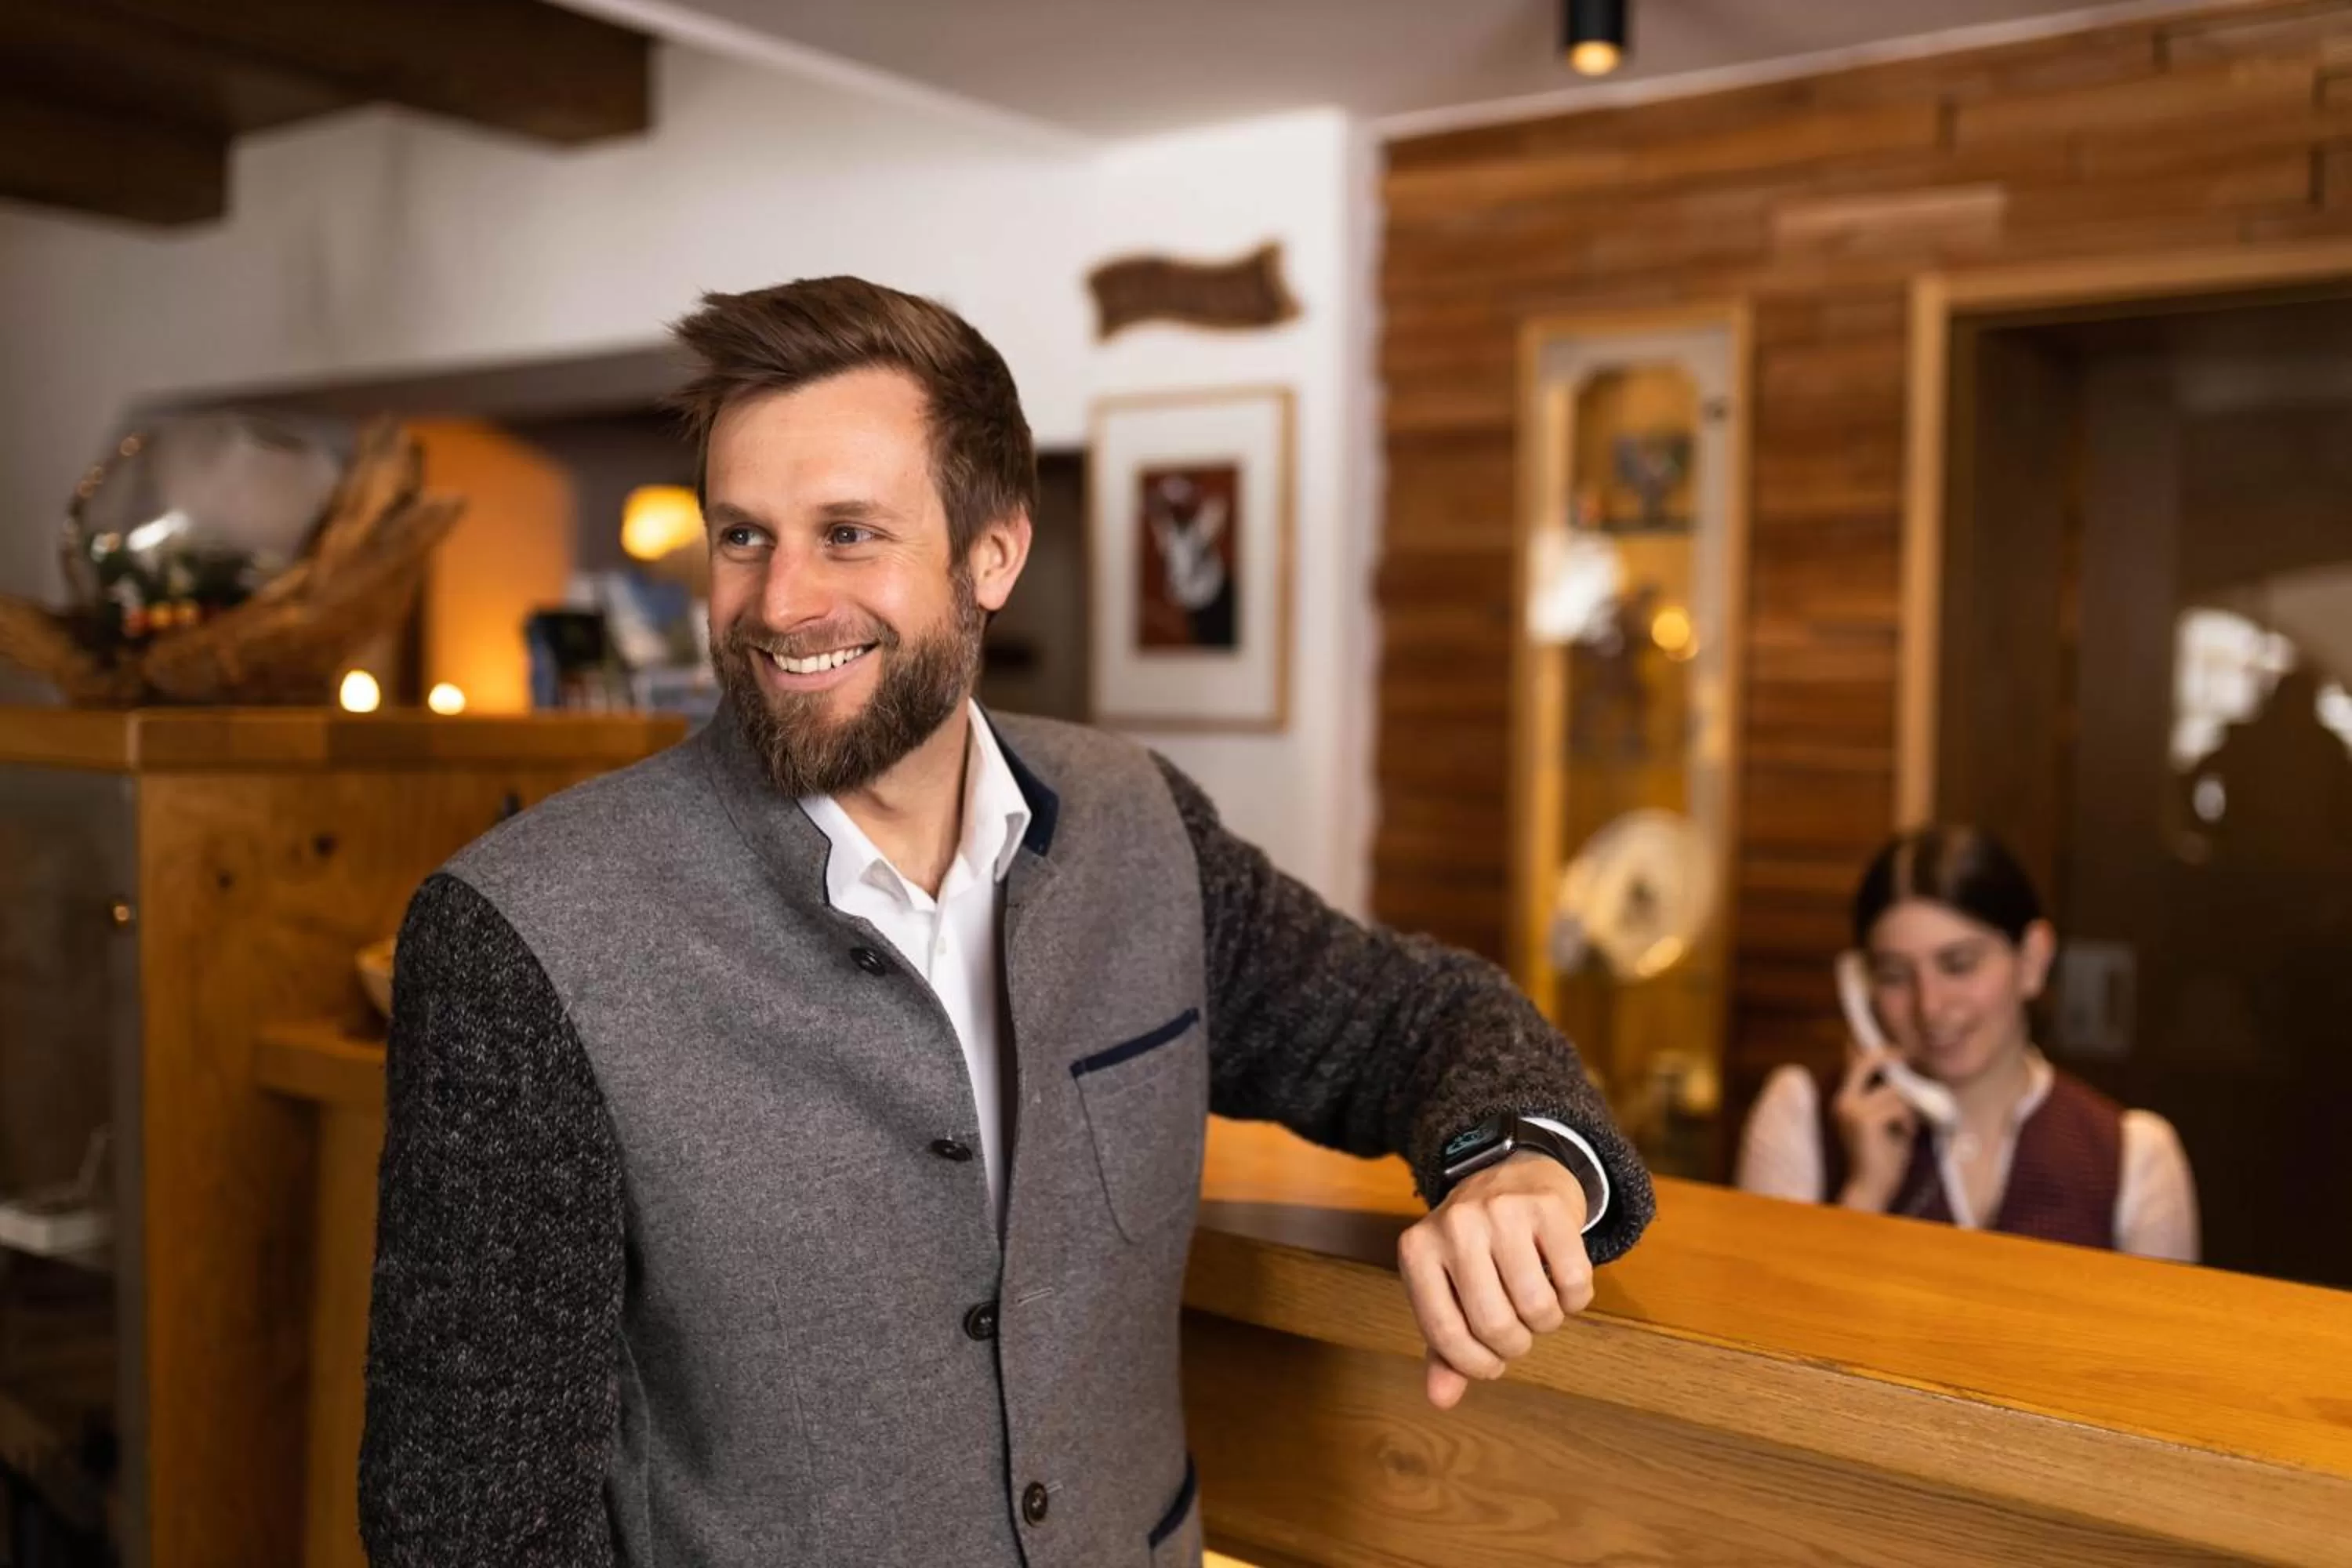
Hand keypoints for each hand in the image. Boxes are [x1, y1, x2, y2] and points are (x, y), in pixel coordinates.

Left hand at [1398, 1151, 1591, 1409]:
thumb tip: (1441, 1399)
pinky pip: (1574, 1282)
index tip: (1491, 1364)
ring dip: (1547, 1322)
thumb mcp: (1449, 1287)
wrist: (1514, 1173)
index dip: (1475, 1364)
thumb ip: (1444, 1345)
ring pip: (1537, 1307)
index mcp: (1417, 1250)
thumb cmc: (1477, 1247)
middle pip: (1494, 1324)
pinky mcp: (1547, 1206)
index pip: (1444, 1333)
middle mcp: (1454, 1225)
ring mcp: (1501, 1211)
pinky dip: (1575, 1299)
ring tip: (1538, 1305)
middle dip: (1515, 1345)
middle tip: (1519, 1331)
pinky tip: (1562, 1282)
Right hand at [1832, 1050, 1918, 1209]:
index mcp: (1844, 1101)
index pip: (1852, 1064)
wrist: (1871, 1189)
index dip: (1863, 1046)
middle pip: (1868, 1063)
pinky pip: (1899, 1108)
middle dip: (1889, 1055)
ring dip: (1909, 1109)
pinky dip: (1908, 1122)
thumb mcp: (1884, 1124)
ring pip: (1895, 1092)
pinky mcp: (1865, 1120)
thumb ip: (1886, 1100)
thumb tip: (1902, 1077)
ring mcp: (1852, 1110)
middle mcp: (1843, 1102)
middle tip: (1905, 1053)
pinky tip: (1905, 1137)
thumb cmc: (1882, 1159)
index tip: (1877, 1036)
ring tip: (1909, 1128)